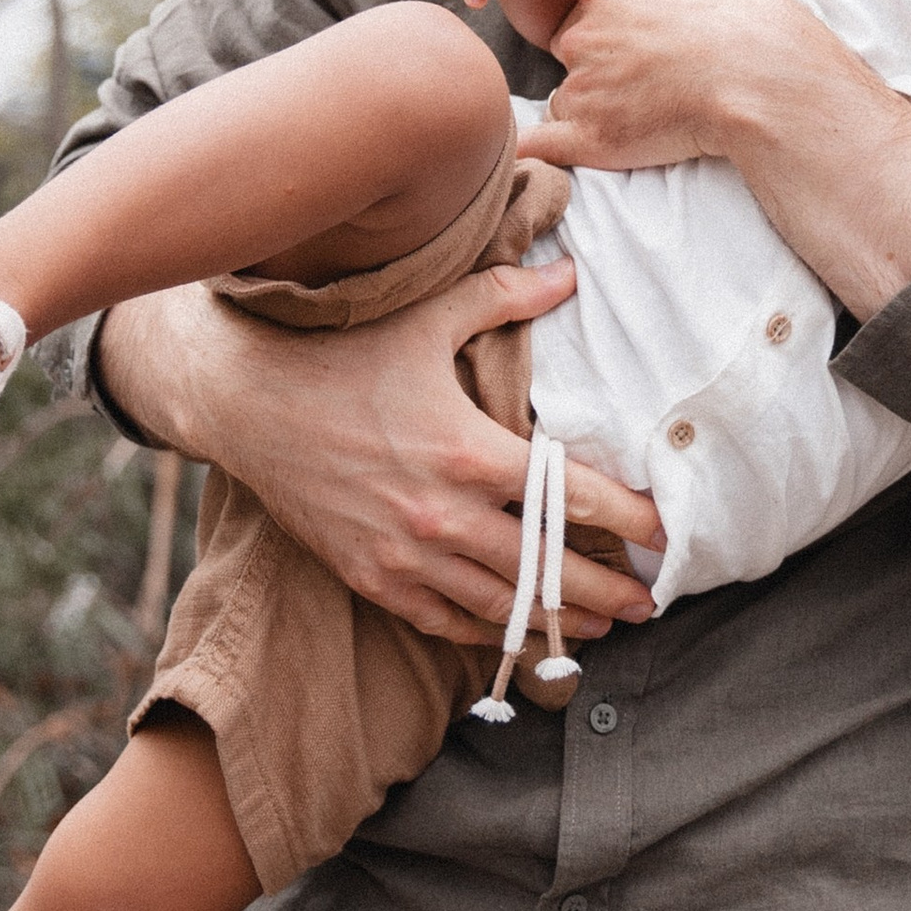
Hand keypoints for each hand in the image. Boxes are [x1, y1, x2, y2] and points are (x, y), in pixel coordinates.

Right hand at [94, 269, 660, 642]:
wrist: (245, 401)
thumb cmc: (340, 353)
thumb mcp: (425, 317)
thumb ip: (503, 298)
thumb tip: (571, 276)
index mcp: (468, 452)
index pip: (571, 496)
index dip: (628, 518)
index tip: (666, 533)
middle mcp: (441, 514)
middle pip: (546, 567)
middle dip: (606, 588)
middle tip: (652, 602)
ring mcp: (404, 554)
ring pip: (500, 605)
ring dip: (557, 620)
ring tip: (603, 626)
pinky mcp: (370, 576)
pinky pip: (442, 620)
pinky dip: (488, 632)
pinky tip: (520, 634)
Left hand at [522, 0, 799, 174]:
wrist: (762, 78)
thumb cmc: (749, 14)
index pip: (587, 18)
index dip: (614, 36)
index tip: (647, 51)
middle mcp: (582, 40)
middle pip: (572, 58)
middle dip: (598, 71)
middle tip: (646, 86)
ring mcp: (582, 91)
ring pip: (567, 104)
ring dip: (589, 113)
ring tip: (639, 123)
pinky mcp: (590, 139)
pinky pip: (542, 147)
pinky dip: (541, 151)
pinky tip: (545, 156)